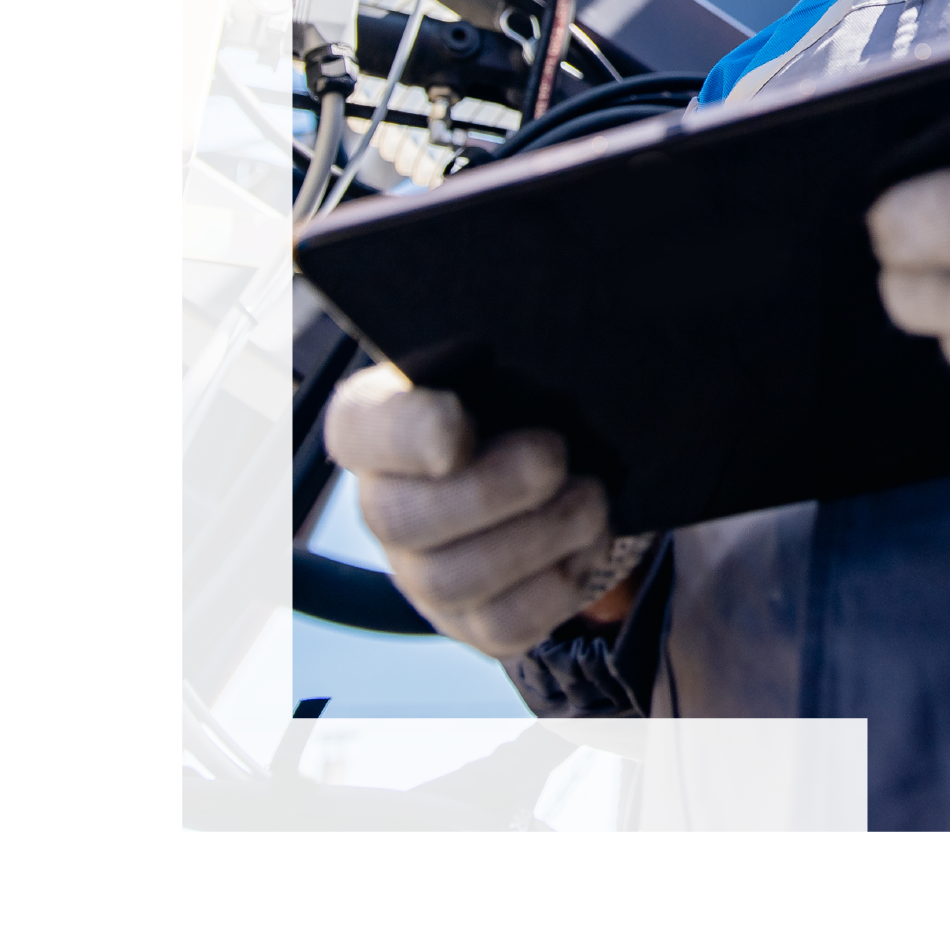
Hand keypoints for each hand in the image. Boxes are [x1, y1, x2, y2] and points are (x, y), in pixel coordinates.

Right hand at [321, 364, 647, 659]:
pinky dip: (557, 584)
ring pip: (452, 579)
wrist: (555, 457)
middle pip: (400, 518)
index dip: (402, 435)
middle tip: (555, 456)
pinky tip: (587, 541)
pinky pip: (504, 625)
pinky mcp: (473, 621)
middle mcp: (384, 505)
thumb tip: (543, 324)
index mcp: (377, 424)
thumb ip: (509, 344)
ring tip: (591, 499)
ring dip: (535, 537)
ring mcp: (422, 572)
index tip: (458, 425)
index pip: (358, 431)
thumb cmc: (522, 393)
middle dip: (489, 490)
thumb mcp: (511, 356)